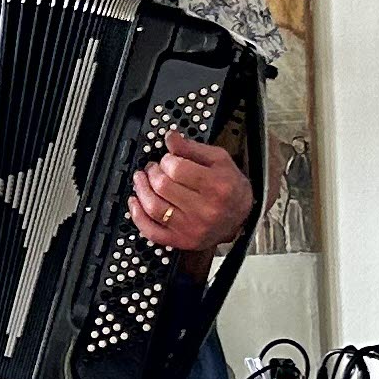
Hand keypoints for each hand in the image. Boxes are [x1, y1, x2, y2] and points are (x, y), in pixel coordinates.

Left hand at [128, 134, 253, 254]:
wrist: (242, 217)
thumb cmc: (230, 187)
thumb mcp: (219, 160)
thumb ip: (192, 148)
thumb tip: (170, 137)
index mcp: (216, 186)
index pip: (177, 169)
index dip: (166, 160)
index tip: (167, 159)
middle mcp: (205, 210)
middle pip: (163, 187)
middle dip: (152, 173)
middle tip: (153, 168)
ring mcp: (192, 228)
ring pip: (154, 208)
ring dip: (141, 190)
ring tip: (141, 179)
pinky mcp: (182, 241)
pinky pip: (152, 231)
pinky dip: (138, 216)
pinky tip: (135, 202)